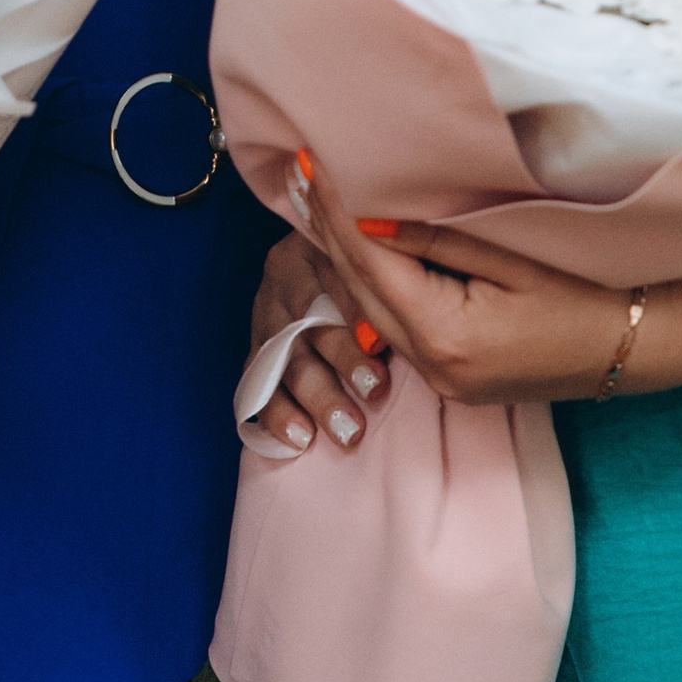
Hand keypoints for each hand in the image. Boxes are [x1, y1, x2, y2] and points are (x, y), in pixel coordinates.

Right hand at [250, 228, 393, 452]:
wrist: (331, 278)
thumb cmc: (377, 274)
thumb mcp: (383, 261)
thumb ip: (392, 279)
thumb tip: (423, 311)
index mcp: (318, 242)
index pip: (334, 275)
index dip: (357, 311)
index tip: (382, 344)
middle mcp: (284, 273)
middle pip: (309, 318)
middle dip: (343, 359)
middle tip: (376, 390)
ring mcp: (266, 311)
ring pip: (286, 356)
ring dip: (319, 396)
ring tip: (349, 430)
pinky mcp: (258, 346)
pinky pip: (258, 382)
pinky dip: (278, 413)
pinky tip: (299, 438)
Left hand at [298, 164, 663, 408]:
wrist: (641, 347)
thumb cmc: (591, 290)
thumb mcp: (515, 255)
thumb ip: (440, 236)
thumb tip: (372, 212)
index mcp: (448, 336)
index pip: (370, 262)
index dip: (335, 211)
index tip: (310, 163)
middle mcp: (435, 367)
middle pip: (359, 290)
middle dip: (327, 229)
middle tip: (299, 174)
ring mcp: (443, 380)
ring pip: (370, 310)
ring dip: (344, 256)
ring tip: (317, 201)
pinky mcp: (453, 378)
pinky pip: (394, 326)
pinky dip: (373, 283)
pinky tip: (361, 246)